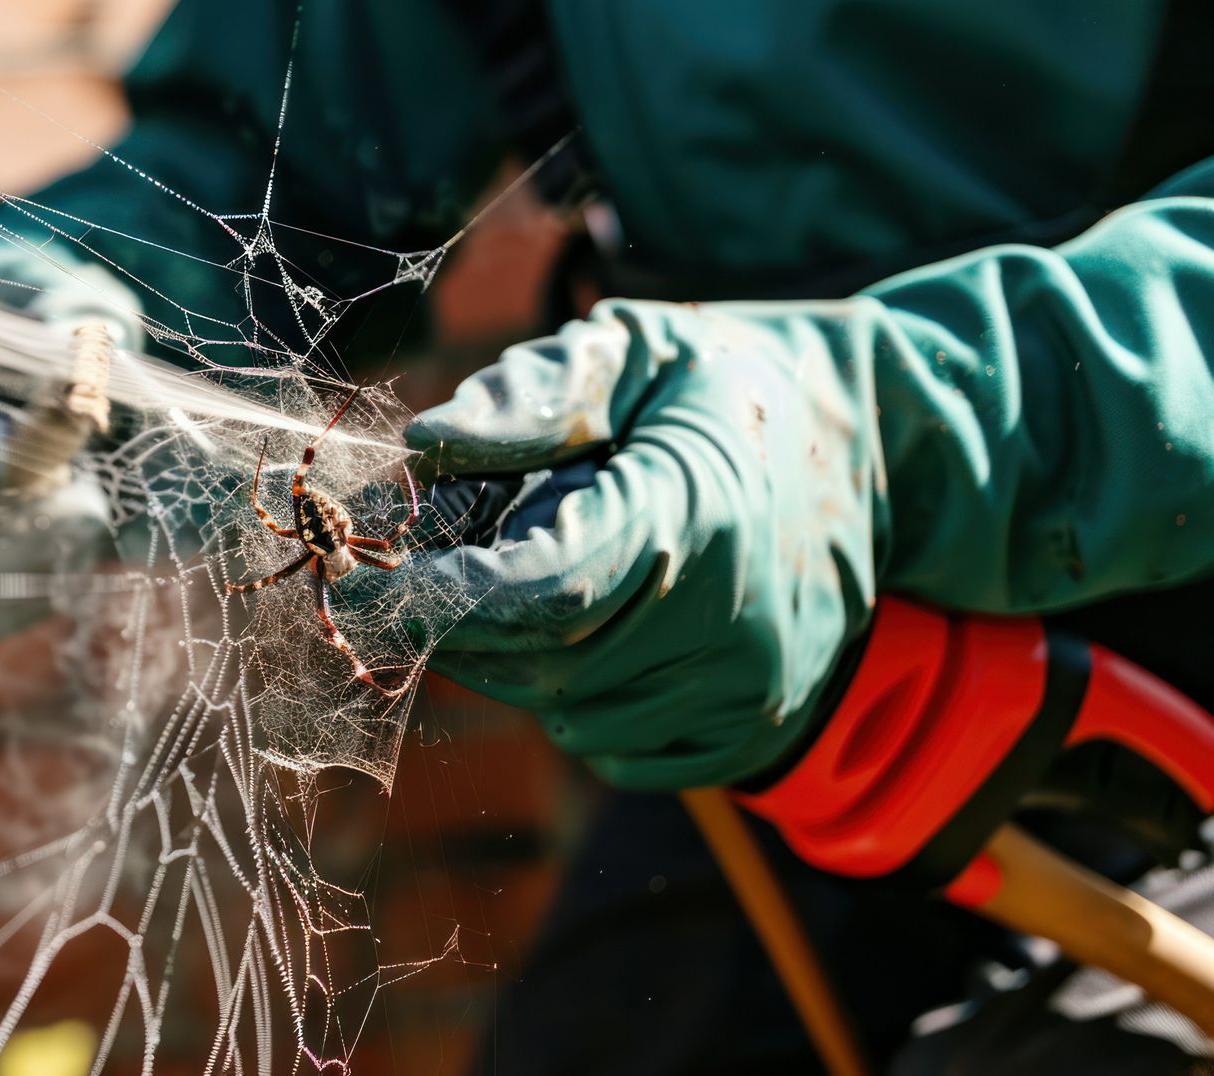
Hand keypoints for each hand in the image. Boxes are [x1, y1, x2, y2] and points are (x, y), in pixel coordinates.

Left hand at [401, 301, 881, 789]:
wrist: (878, 448)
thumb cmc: (729, 387)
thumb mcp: (635, 348)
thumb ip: (531, 394)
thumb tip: (428, 446)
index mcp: (695, 514)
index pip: (541, 589)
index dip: (444, 596)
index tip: (374, 580)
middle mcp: (731, 620)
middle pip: (540, 660)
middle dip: (461, 625)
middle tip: (429, 579)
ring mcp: (751, 689)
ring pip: (568, 714)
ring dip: (515, 664)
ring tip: (533, 588)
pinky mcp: (755, 734)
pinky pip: (613, 750)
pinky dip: (572, 704)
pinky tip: (589, 636)